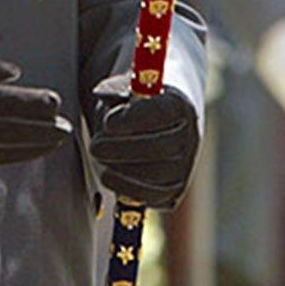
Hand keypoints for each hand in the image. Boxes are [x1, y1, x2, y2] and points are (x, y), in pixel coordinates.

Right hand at [0, 43, 71, 173]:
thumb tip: (15, 74)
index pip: (4, 102)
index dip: (33, 103)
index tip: (56, 101)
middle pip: (7, 130)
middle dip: (40, 129)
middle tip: (66, 126)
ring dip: (31, 147)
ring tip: (55, 140)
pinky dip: (10, 157)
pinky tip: (27, 151)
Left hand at [87, 75, 200, 208]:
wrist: (152, 124)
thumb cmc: (132, 104)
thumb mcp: (123, 88)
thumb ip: (114, 89)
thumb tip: (104, 95)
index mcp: (179, 105)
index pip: (163, 112)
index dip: (134, 119)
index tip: (109, 122)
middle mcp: (189, 136)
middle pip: (162, 147)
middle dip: (123, 149)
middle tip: (95, 147)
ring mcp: (185, 164)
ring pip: (158, 175)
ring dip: (123, 170)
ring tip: (100, 160)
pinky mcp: (175, 188)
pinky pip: (155, 196)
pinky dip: (129, 189)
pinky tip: (110, 176)